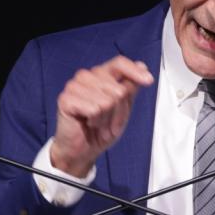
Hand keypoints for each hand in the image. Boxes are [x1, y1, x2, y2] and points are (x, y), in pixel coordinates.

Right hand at [50, 55, 153, 176]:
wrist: (82, 150)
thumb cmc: (100, 130)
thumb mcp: (123, 109)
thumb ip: (130, 88)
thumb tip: (142, 66)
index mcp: (100, 75)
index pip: (119, 63)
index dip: (134, 71)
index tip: (149, 81)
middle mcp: (86, 76)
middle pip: (118, 89)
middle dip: (119, 112)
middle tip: (108, 122)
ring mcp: (74, 86)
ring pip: (107, 101)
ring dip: (107, 119)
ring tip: (97, 123)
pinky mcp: (66, 99)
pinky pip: (95, 109)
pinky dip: (96, 121)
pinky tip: (88, 123)